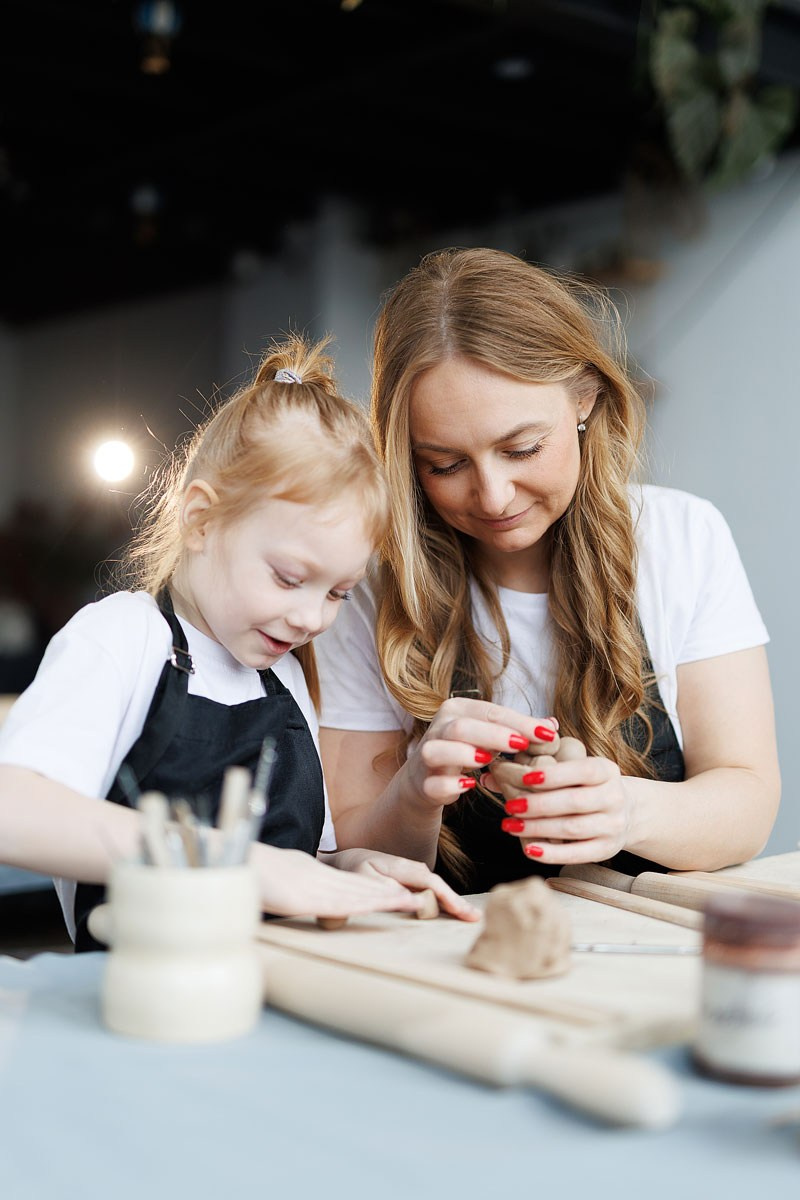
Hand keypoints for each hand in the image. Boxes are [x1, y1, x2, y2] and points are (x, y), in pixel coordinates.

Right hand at [250, 844, 423, 917]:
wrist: (228, 858)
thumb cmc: (244, 870)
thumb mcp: (271, 877)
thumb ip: (289, 884)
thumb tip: (293, 894)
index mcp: (307, 872)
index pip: (346, 882)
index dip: (373, 887)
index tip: (395, 892)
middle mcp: (314, 877)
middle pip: (358, 886)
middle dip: (388, 893)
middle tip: (417, 898)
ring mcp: (310, 886)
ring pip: (355, 893)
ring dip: (384, 899)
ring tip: (410, 902)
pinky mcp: (303, 898)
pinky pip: (337, 903)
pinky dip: (361, 905)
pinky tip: (378, 907)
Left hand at [324, 848, 480, 921]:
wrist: (351, 859)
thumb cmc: (355, 871)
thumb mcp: (364, 880)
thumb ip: (386, 889)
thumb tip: (412, 899)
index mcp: (401, 868)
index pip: (430, 883)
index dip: (447, 897)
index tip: (460, 911)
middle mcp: (412, 868)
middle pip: (439, 886)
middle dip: (457, 902)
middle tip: (475, 918)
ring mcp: (415, 873)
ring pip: (438, 889)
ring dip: (455, 902)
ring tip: (471, 916)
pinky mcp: (415, 879)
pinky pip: (434, 891)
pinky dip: (446, 901)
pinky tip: (457, 911)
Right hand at [405, 696, 557, 808]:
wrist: (427, 777)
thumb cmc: (467, 750)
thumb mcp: (493, 736)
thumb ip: (519, 731)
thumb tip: (551, 725)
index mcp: (457, 709)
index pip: (490, 712)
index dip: (519, 722)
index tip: (547, 734)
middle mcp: (439, 727)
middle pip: (462, 727)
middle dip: (493, 735)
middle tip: (521, 746)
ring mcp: (427, 755)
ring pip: (437, 750)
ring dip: (464, 755)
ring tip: (488, 761)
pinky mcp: (423, 782)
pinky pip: (433, 783)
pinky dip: (451, 784)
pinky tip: (469, 785)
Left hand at [488, 753, 634, 864]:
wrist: (625, 811)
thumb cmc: (585, 786)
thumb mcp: (571, 770)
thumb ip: (534, 769)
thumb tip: (488, 776)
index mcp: (607, 771)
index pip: (583, 770)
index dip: (554, 775)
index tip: (525, 778)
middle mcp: (614, 798)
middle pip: (574, 802)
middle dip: (539, 805)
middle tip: (511, 806)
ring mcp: (613, 826)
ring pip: (572, 828)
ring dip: (538, 828)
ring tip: (511, 825)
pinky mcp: (606, 850)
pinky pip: (577, 854)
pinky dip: (551, 853)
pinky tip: (528, 848)